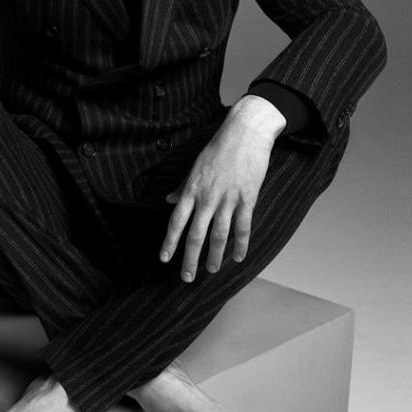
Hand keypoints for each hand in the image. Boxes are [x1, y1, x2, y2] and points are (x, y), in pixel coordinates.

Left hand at [159, 96, 285, 281]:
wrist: (245, 133)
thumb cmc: (218, 148)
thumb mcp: (195, 166)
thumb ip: (183, 186)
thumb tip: (169, 199)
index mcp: (192, 190)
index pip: (176, 222)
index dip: (169, 242)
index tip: (164, 259)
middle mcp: (207, 198)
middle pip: (196, 235)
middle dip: (190, 259)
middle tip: (186, 278)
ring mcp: (228, 199)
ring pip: (219, 236)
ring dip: (214, 256)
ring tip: (211, 271)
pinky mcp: (247, 199)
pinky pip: (243, 227)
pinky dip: (241, 244)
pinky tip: (239, 257)